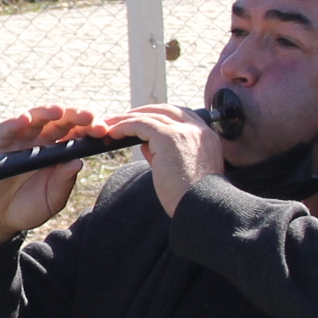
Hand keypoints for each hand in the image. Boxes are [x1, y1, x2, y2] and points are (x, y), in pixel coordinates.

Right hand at [0, 104, 101, 249]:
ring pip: (35, 118)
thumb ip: (63, 183)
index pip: (76, 134)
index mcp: (59, 152)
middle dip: (75, 117)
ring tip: (59, 111)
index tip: (103, 131)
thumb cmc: (27, 207)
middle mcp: (41, 141)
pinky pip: (7, 129)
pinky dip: (15, 122)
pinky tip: (25, 119)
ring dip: (47, 112)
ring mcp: (20, 140)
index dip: (90, 130)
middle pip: (60, 121)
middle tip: (89, 117)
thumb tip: (78, 162)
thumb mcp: (51, 200)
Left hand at [99, 101, 228, 216]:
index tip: (142, 120)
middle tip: (122, 118)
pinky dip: (125, 126)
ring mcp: (184, 131)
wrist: (202, 207)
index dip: (160, 115)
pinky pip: (141, 124)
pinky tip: (114, 132)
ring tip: (110, 124)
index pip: (181, 116)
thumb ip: (166, 153)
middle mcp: (198, 130)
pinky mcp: (168, 137)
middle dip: (142, 112)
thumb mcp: (183, 169)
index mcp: (206, 137)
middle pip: (165, 110)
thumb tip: (145, 144)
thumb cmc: (192, 197)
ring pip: (151, 116)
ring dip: (128, 119)